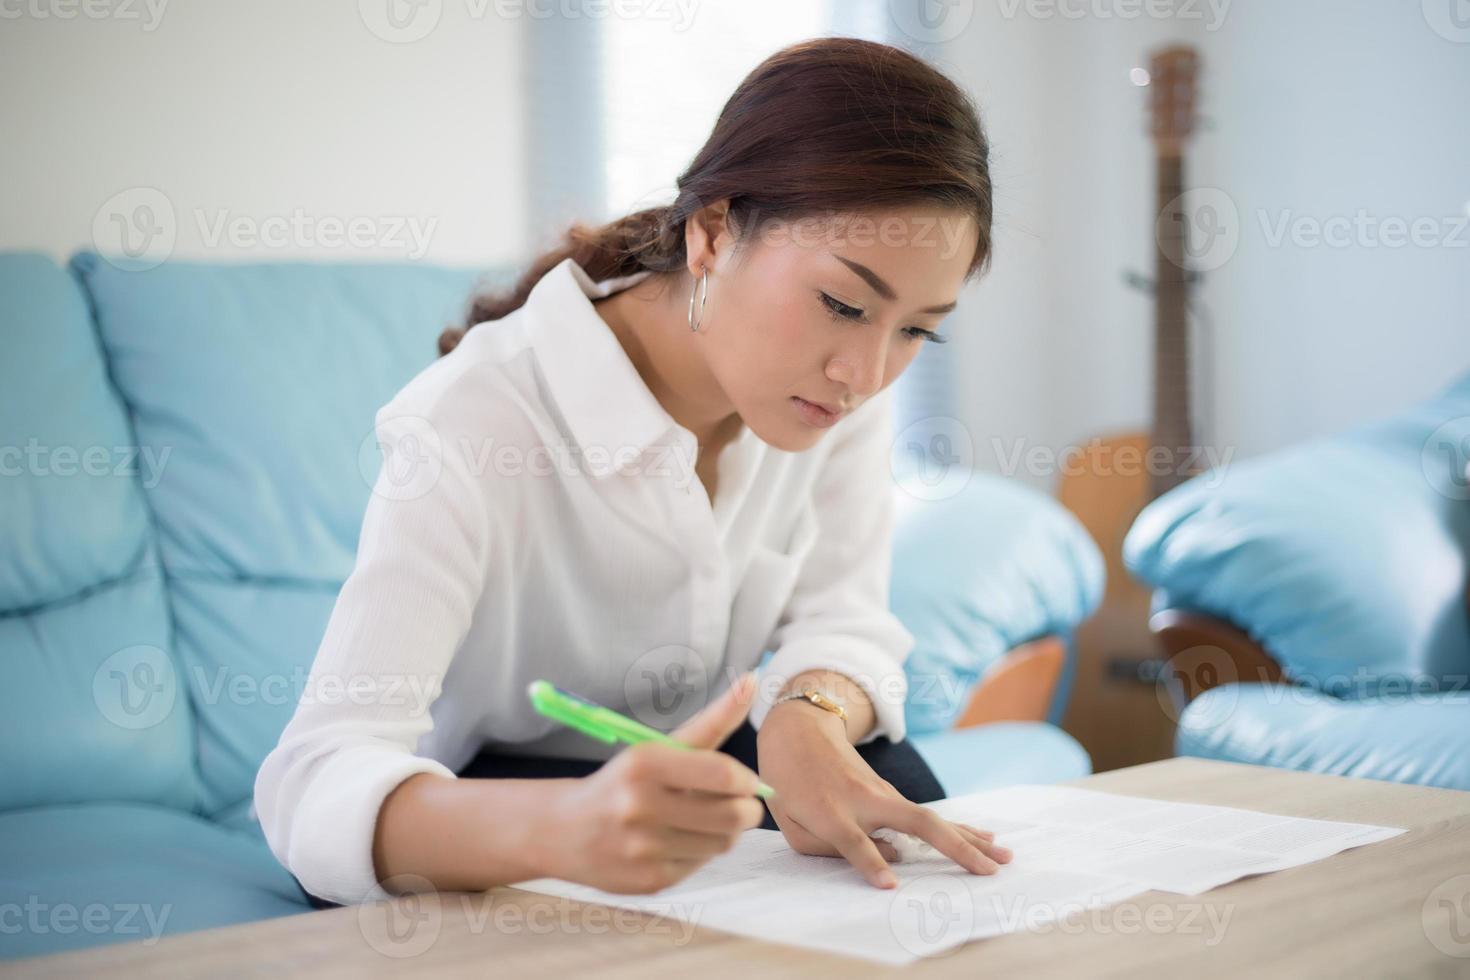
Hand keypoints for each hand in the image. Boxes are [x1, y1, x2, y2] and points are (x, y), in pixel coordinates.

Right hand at [543, 672, 766, 893]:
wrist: (562, 830)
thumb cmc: (623, 781)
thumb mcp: (657, 747)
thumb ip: (711, 720)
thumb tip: (752, 681)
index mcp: (644, 763)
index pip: (723, 774)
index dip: (748, 780)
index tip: (748, 782)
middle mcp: (639, 806)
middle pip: (732, 814)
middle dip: (747, 809)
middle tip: (741, 804)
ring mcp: (642, 848)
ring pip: (722, 843)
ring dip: (726, 831)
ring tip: (707, 820)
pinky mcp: (648, 880)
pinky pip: (701, 865)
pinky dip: (701, 852)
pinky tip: (680, 841)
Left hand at [756, 701, 1011, 888]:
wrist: (798, 731)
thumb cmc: (790, 784)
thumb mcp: (792, 823)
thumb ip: (832, 848)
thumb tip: (893, 859)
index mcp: (832, 809)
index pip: (854, 841)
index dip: (870, 863)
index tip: (891, 886)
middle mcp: (868, 799)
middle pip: (920, 823)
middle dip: (958, 847)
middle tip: (993, 869)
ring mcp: (885, 795)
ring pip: (933, 818)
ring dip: (969, 838)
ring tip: (1003, 856)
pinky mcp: (890, 796)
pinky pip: (927, 816)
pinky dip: (957, 828)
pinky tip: (981, 834)